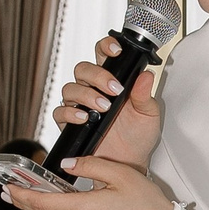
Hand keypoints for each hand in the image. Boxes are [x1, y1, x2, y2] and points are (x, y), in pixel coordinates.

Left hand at [5, 158, 173, 209]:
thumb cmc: (147, 204)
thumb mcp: (120, 175)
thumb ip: (89, 165)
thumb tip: (64, 165)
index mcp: (84, 209)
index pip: (42, 201)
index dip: (22, 194)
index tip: (7, 187)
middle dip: (24, 203)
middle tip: (9, 192)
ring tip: (26, 202)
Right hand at [53, 36, 160, 172]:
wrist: (130, 163)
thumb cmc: (139, 136)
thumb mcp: (148, 114)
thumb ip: (145, 95)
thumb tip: (147, 75)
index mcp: (111, 80)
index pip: (103, 54)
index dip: (106, 46)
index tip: (117, 51)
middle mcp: (93, 89)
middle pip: (83, 69)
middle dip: (98, 76)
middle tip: (114, 90)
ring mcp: (80, 105)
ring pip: (70, 88)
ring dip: (86, 95)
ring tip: (104, 108)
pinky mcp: (70, 124)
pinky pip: (60, 112)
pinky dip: (70, 113)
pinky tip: (85, 118)